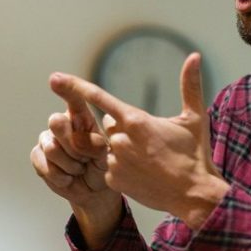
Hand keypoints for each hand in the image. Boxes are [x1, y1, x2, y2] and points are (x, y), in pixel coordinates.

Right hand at [31, 75, 121, 245]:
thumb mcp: (107, 154)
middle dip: (74, 145)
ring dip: (70, 164)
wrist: (95, 190)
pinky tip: (69, 178)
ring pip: (51, 146)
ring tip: (80, 169)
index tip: (55, 79)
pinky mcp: (38, 156)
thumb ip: (95, 143)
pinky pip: (44, 164)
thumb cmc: (105, 167)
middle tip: (86, 159)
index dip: (65, 88)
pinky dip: (60, 175)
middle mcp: (63, 124)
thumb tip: (80, 136)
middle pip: (57, 122)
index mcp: (82, 119)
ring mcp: (48, 139)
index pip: (74, 99)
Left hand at [48, 53, 228, 228]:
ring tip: (149, 160)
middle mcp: (120, 140)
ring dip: (124, 148)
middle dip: (125, 128)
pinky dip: (123, 167)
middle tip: (151, 142)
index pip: (98, 98)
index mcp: (136, 120)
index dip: (75, 87)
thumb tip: (195, 55)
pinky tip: (143, 173)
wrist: (193, 194)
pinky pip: (109, 167)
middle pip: (109, 124)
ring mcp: (114, 161)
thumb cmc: (195, 155)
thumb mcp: (195, 117)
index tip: (54, 78)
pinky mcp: (112, 180)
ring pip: (108, 146)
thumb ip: (190, 85)